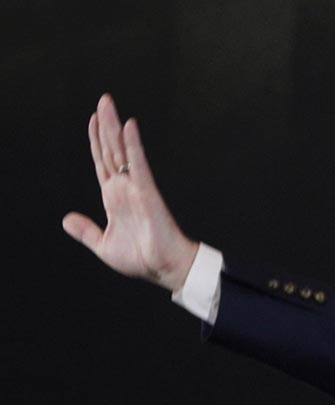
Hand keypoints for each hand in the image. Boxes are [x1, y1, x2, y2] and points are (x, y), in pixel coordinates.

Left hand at [63, 94, 197, 290]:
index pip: (102, 163)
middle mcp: (124, 188)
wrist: (163, 268)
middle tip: (104, 100)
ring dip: (114, 126)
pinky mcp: (147, 192)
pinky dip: (133, 145)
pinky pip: (138, 164)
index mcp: (114, 198)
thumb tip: (66, 219)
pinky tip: (129, 127)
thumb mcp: (104, 245)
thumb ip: (86, 231)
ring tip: (108, 104)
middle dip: (105, 125)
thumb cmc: (142, 258)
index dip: (96, 141)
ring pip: (121, 151)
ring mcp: (135, 187)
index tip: (93, 120)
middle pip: (111, 150)